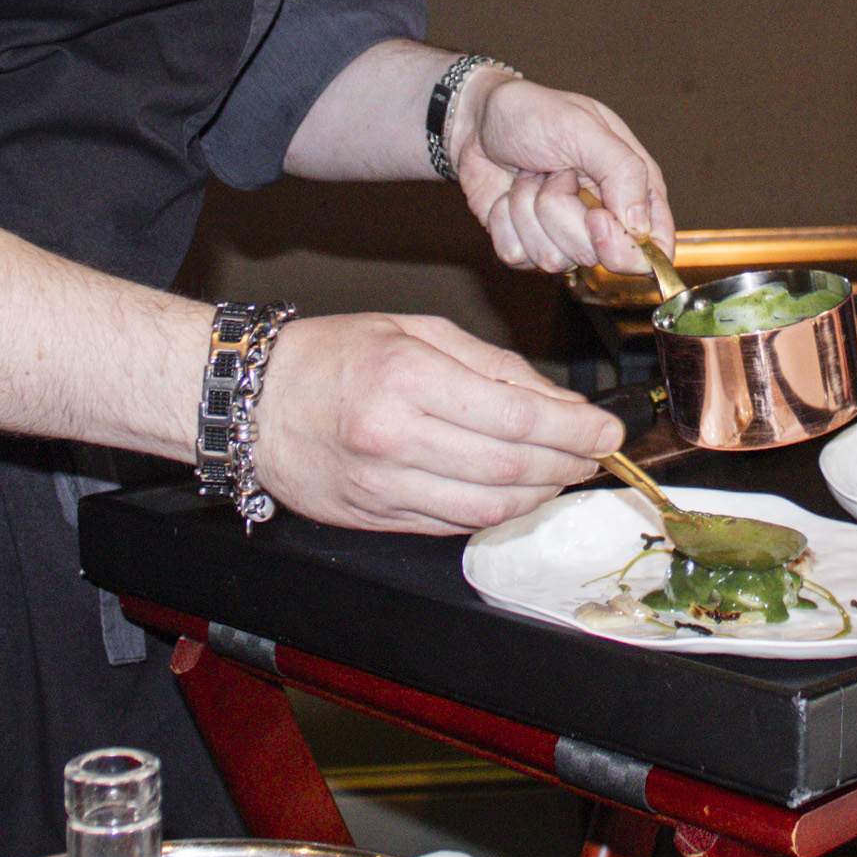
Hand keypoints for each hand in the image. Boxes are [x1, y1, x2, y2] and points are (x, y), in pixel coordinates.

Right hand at [253, 312, 624, 534]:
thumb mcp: (414, 331)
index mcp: (407, 378)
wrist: (249, 403)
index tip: (607, 430)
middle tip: (596, 453)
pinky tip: (516, 492)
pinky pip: (456, 525)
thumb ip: (492, 366)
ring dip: (540, 494)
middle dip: (568, 463)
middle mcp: (395, 438)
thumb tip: (558, 403)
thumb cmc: (330, 355)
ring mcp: (384, 487)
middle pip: (512, 466)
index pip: (516, 416)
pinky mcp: (376, 519)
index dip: (574, 429)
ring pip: (489, 508)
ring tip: (563, 472)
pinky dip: (497, 513)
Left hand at [450, 71, 672, 278]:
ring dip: (529, 211)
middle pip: (597, 256)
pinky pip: (516, 256)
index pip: (655, 245)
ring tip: (529, 177)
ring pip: (553, 259)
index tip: (596, 220)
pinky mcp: (526, 243)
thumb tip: (640, 226)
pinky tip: (508, 194)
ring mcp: (563, 235)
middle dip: (563, 212)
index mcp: (632, 188)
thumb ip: (621, 171)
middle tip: (555, 172)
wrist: (477, 119)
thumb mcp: (582, 127)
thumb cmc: (534, 113)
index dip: (629, 247)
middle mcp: (603, 218)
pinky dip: (504, 221)